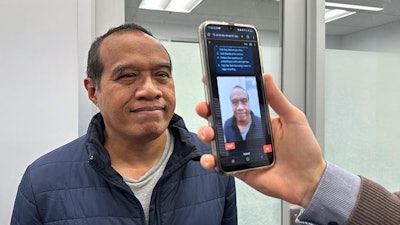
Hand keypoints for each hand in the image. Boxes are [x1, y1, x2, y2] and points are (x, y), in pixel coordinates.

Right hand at [195, 73, 325, 206]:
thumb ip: (277, 99)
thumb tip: (266, 77)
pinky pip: (219, 164)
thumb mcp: (293, 119)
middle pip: (219, 119)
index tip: (210, 81)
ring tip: (209, 132)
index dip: (221, 93)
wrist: (308, 180)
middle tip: (204, 107)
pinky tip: (211, 158)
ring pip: (215, 139)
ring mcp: (240, 151)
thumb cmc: (304, 150)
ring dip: (205, 133)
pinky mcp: (238, 168)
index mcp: (258, 120)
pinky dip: (210, 161)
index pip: (235, 103)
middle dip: (207, 110)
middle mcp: (246, 134)